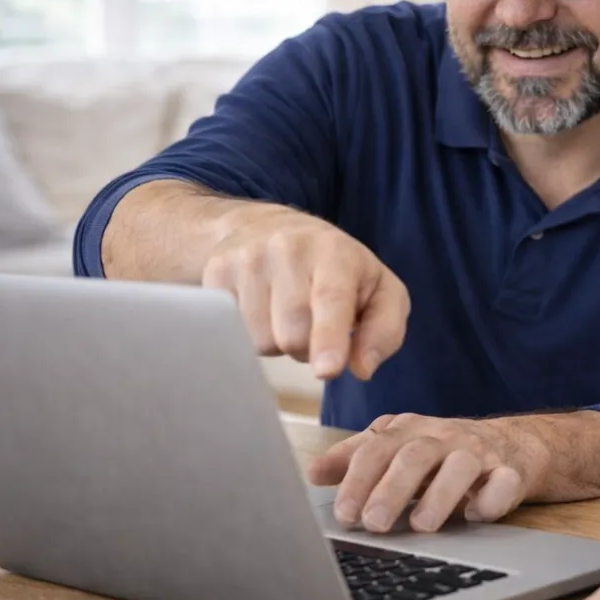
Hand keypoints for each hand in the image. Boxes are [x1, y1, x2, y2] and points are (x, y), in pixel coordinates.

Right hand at [201, 208, 408, 381]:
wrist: (266, 228)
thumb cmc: (336, 269)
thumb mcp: (380, 290)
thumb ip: (384, 330)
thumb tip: (362, 369)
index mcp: (334, 252)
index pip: (330, 300)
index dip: (329, 338)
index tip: (327, 370)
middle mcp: (287, 248)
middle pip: (293, 334)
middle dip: (307, 347)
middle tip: (313, 323)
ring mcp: (246, 259)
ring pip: (260, 340)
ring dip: (277, 342)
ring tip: (285, 314)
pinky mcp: (216, 274)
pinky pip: (231, 334)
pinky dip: (250, 335)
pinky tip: (259, 310)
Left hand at [307, 413, 550, 532]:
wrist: (514, 446)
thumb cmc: (442, 454)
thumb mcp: (397, 450)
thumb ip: (355, 459)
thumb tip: (311, 473)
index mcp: (409, 429)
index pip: (377, 448)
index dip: (357, 479)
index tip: (343, 512)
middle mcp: (443, 436)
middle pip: (415, 456)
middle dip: (391, 490)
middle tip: (373, 524)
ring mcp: (479, 453)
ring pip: (460, 466)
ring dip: (438, 496)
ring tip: (420, 527)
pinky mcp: (511, 472)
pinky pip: (504, 482)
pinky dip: (490, 499)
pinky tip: (475, 516)